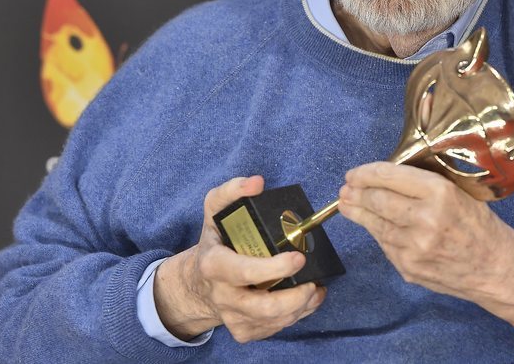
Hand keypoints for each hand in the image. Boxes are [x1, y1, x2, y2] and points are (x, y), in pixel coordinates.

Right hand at [153, 176, 325, 342]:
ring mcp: (232, 317)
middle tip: (313, 283)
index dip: (273, 269)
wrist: (198, 282)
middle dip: (294, 298)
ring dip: (300, 307)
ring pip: (272, 321)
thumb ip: (232, 191)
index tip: (298, 258)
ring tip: (314, 289)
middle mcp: (222, 295)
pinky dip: (296, 316)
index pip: (244, 272)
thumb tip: (257, 182)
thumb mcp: (215, 210)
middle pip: (262, 307)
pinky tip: (306, 299)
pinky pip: (274, 329)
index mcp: (214, 265)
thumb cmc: (216, 241)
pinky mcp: (244, 330)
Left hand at [338, 162, 513, 334]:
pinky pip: (384, 244)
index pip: (389, 177)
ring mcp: (414, 247)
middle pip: (375, 200)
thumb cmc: (478, 225)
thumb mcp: (458, 191)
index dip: (365, 173)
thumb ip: (423, 184)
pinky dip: (377, 232)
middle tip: (346, 188)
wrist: (495, 268)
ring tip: (347, 204)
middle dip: (355, 192)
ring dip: (357, 212)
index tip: (354, 173)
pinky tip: (373, 224)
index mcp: (439, 193)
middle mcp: (424, 219)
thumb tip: (384, 177)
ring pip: (374, 224)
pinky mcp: (408, 267)